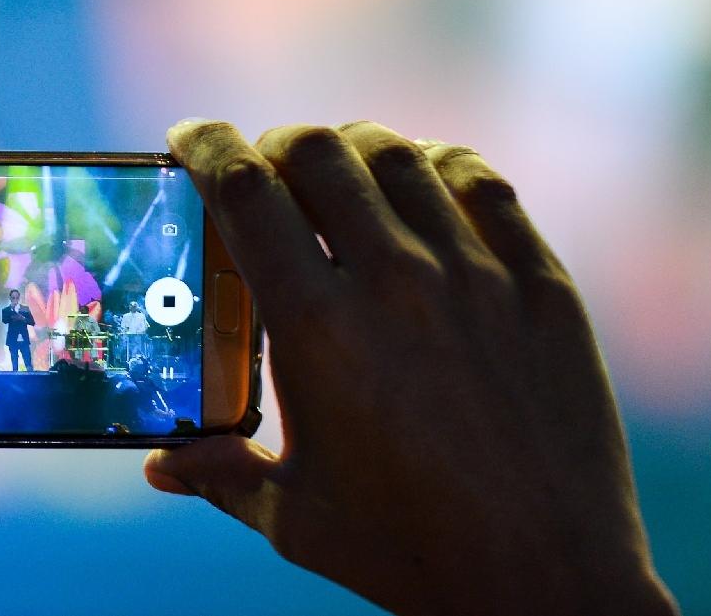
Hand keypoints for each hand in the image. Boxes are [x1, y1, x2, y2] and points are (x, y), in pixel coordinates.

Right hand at [145, 121, 675, 615]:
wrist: (549, 578)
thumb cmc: (412, 553)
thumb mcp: (297, 518)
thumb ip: (221, 474)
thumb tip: (161, 465)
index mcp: (318, 330)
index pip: (245, 191)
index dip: (207, 147)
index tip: (190, 139)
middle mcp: (396, 282)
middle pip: (317, 151)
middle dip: (276, 145)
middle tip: (268, 166)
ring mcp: (477, 275)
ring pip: (400, 155)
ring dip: (354, 148)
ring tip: (342, 170)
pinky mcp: (542, 283)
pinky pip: (483, 184)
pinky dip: (440, 165)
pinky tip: (426, 180)